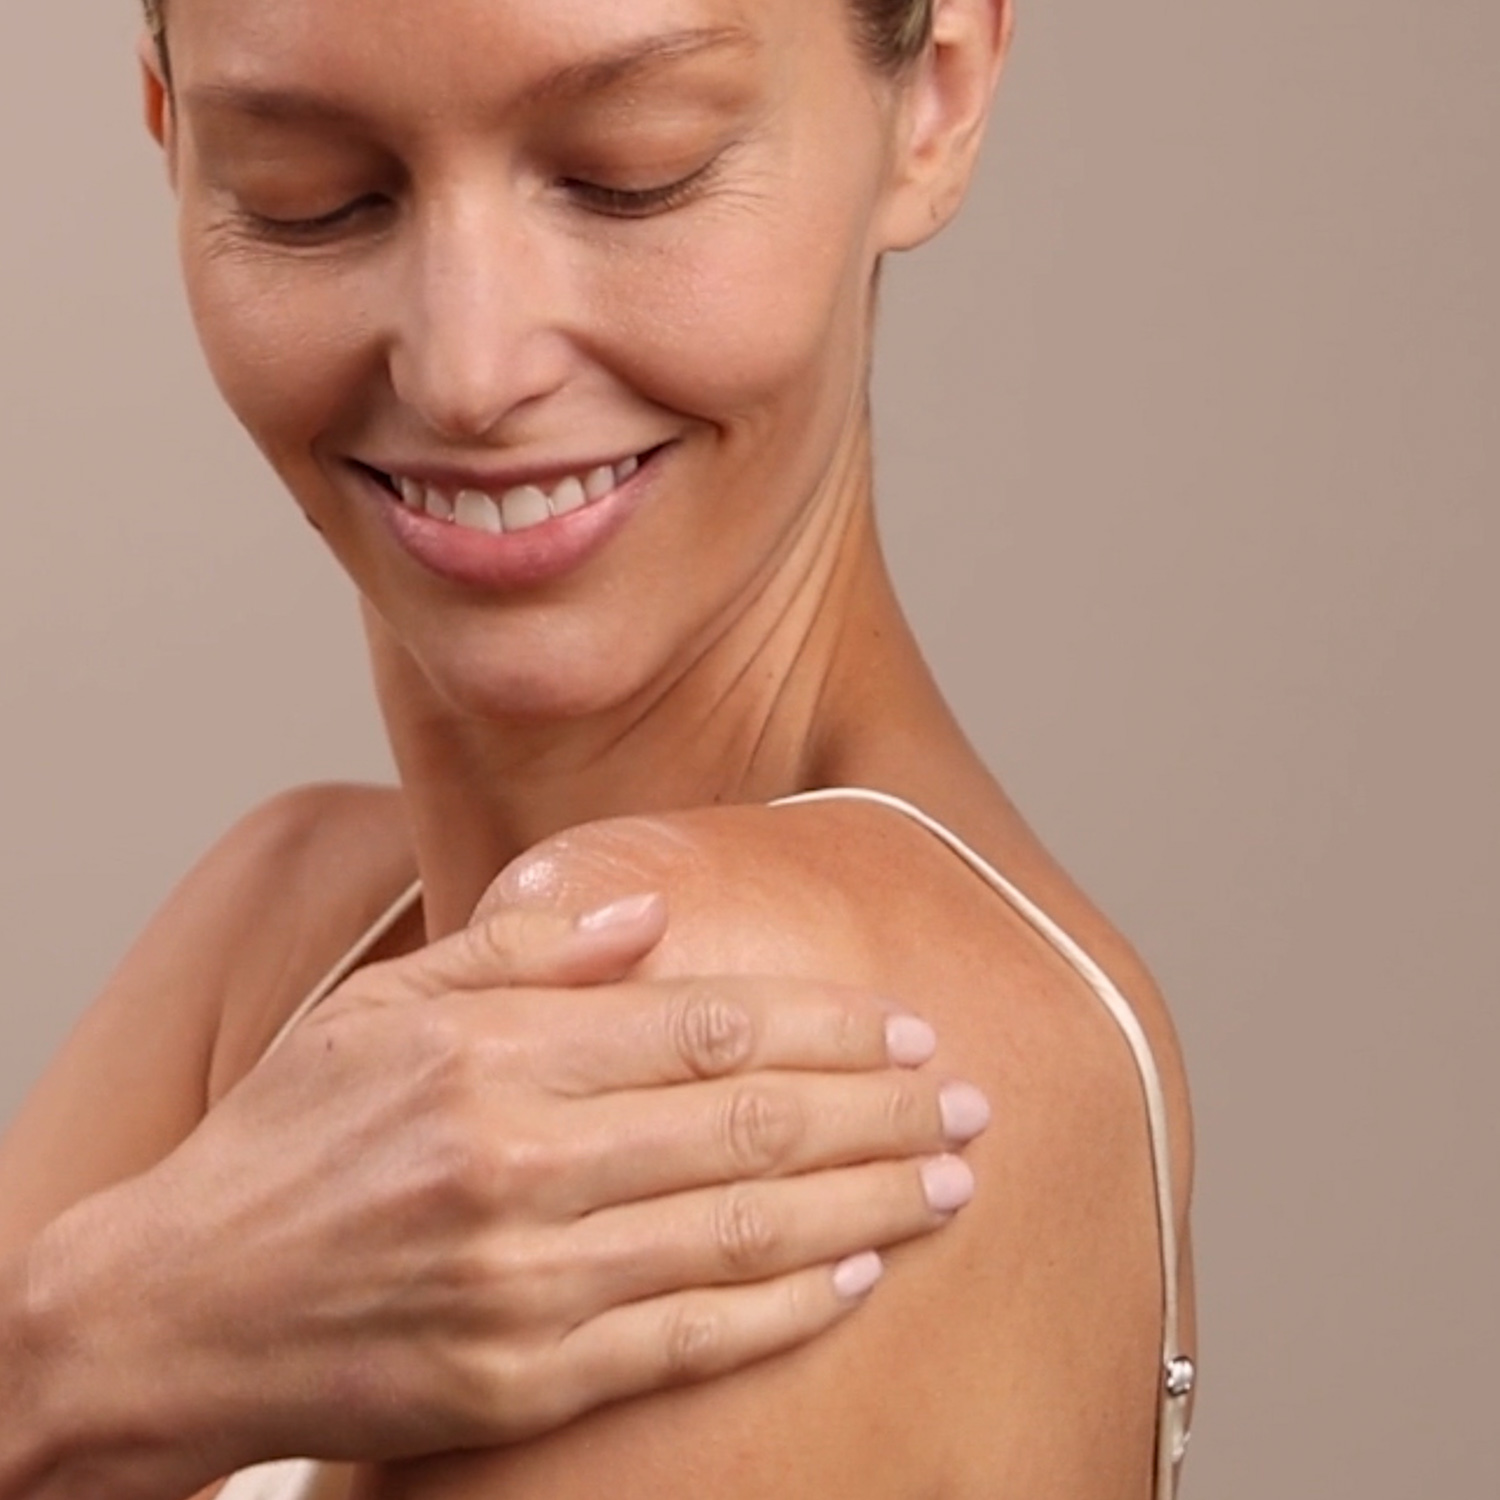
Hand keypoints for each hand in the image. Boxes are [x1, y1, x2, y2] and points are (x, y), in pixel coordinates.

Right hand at [32, 894, 986, 1490]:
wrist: (174, 1310)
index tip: (906, 1024)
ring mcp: (526, 1282)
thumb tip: (649, 910)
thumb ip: (519, 950)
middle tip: (970, 1098)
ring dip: (864, 1204)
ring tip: (948, 1181)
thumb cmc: (284, 1141)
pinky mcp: (522, 1381)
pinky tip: (853, 1277)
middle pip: (748, 1127)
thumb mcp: (379, 1006)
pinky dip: (783, 1308)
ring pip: (742, 1233)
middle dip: (879, 1109)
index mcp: (490, 1057)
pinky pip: (686, 1339)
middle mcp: (520, 1164)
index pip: (703, 1028)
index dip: (823, 1024)